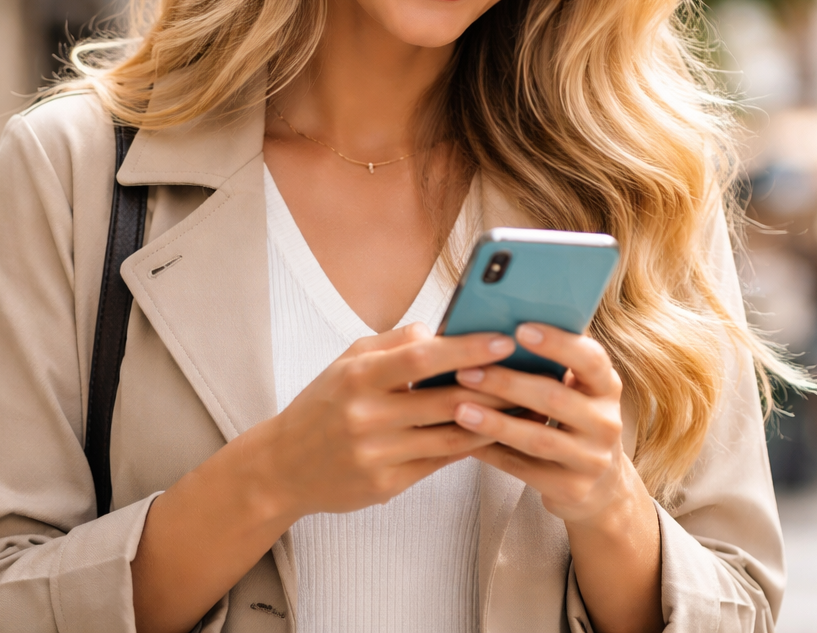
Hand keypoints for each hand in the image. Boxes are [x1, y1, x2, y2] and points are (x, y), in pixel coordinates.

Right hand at [249, 323, 515, 519]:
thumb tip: (441, 331)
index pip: (422, 358)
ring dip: (493, 420)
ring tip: (525, 404)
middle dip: (494, 386)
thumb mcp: (348, 361)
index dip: (467, 348)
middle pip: (446, 400)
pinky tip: (495, 432)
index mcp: (358, 377)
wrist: (283, 466)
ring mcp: (377, 455)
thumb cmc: (324, 404)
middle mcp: (367, 416)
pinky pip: (440, 462)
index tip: (504, 339)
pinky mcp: (386, 486)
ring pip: (451, 435)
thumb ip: (395, 343)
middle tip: (533, 373)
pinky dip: (471, 446)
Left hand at [451, 324, 646, 528]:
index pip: (590, 359)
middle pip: (553, 398)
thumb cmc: (573, 422)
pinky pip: (524, 469)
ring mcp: (592, 460)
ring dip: (494, 421)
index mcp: (607, 387)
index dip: (557, 343)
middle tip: (465, 370)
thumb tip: (493, 329)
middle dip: (506, 383)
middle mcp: (606, 422)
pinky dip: (492, 452)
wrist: (599, 488)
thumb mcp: (576, 393)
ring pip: (537, 437)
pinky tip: (464, 439)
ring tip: (458, 408)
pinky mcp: (572, 489)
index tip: (519, 329)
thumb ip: (551, 366)